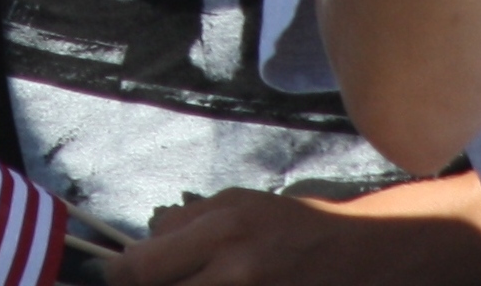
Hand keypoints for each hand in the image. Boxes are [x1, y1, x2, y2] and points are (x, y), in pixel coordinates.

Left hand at [104, 182, 480, 285]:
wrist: (361, 258)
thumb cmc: (298, 225)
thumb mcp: (242, 203)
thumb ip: (188, 220)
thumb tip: (143, 240)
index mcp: (225, 231)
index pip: (139, 268)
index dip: (119, 275)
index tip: (121, 273)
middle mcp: (234, 273)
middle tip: (156, 281)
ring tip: (192, 281)